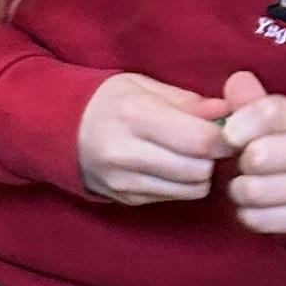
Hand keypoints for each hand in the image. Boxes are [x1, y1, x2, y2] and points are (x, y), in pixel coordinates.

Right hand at [77, 72, 230, 204]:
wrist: (58, 129)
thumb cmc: (107, 101)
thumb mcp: (143, 86)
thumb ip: (187, 100)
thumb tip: (226, 111)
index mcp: (133, 115)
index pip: (199, 139)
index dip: (225, 138)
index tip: (228, 131)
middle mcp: (126, 152)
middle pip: (199, 169)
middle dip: (213, 157)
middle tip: (208, 143)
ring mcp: (123, 180)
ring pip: (191, 189)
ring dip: (200, 173)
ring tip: (189, 155)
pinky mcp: (125, 198)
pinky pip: (173, 197)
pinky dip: (181, 184)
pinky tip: (170, 166)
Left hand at [218, 72, 285, 250]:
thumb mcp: (284, 126)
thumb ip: (255, 104)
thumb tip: (235, 81)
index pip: (272, 112)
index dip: (241, 123)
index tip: (228, 136)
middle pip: (261, 154)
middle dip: (238, 164)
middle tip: (239, 168)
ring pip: (258, 190)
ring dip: (239, 192)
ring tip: (244, 189)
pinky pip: (263, 219)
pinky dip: (249, 215)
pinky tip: (255, 209)